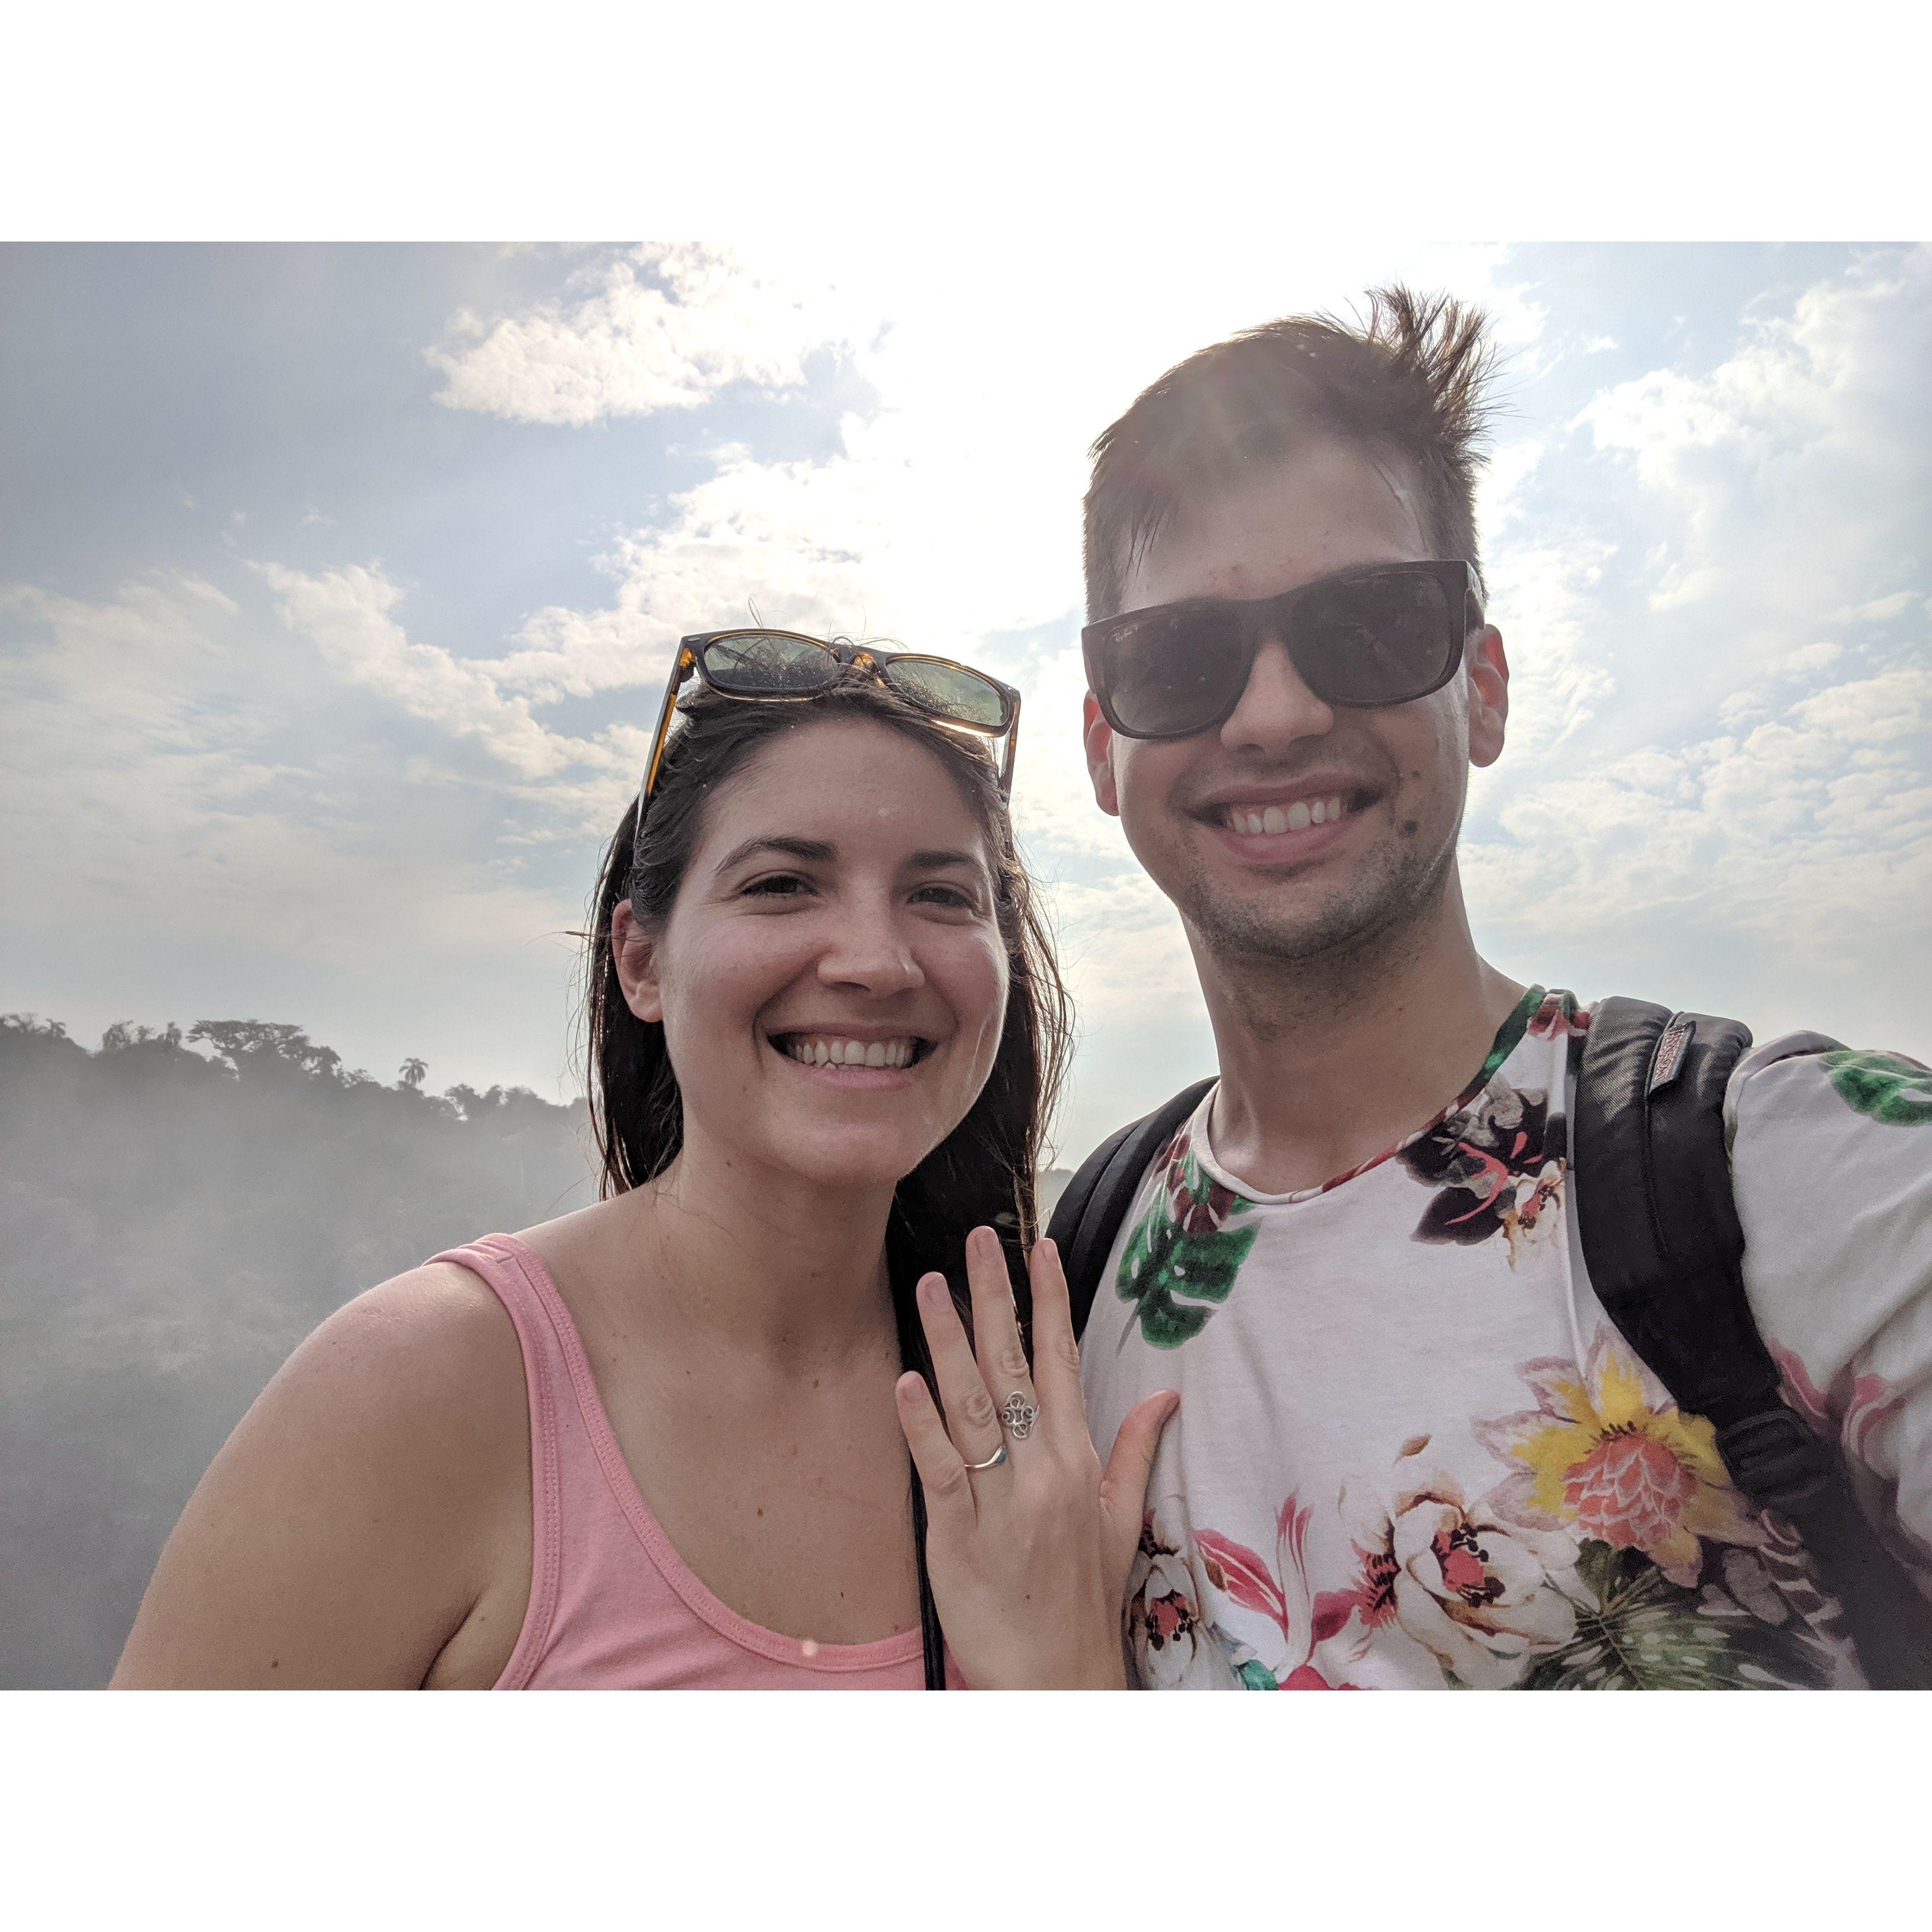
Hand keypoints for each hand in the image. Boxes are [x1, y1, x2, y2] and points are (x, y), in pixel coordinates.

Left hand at [894, 1225, 1178, 1688]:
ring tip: (932, 1283)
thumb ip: (1135, 1451)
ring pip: (971, 1405)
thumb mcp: (1121, 1522)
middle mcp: (1042, 1470)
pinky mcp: (958, 1533)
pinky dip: (922, 1424)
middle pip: (1013, 1367)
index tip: (1040, 1247)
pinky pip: (940, 1468)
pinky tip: (906, 1380)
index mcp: (1077, 1460)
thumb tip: (1164, 1393)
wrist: (1057, 1679)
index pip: (1062, 1362)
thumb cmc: (1084, 1599)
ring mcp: (1000, 1500)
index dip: (1050, 1302)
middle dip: (995, 1298)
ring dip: (948, 1340)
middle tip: (979, 1238)